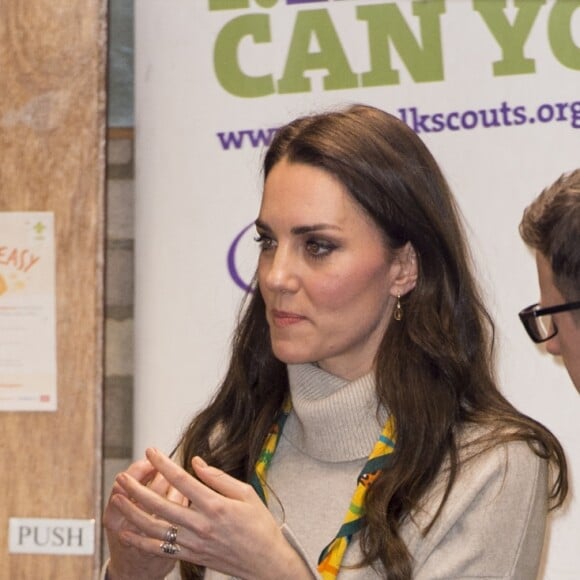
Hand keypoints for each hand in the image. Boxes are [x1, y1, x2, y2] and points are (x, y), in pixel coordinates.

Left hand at [112, 448, 311, 579]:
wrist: (266, 563)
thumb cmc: (259, 525)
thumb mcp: (246, 493)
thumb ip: (218, 478)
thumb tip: (196, 462)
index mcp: (216, 505)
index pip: (182, 481)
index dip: (163, 464)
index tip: (150, 451)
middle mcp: (201, 525)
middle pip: (161, 505)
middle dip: (137, 489)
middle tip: (122, 476)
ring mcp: (194, 543)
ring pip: (155, 528)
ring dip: (132, 513)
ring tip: (116, 499)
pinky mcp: (191, 556)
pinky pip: (160, 550)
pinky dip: (140, 541)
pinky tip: (126, 531)